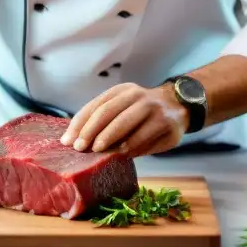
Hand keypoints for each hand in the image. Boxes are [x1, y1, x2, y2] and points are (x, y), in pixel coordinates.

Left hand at [60, 82, 187, 156]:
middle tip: (81, 147)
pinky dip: (130, 148)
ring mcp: (153, 108)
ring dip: (109, 140)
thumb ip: (103, 119)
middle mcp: (136, 95)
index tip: (68, 140)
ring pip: (125, 124)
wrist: (178, 105)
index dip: (80, 123)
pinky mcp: (165, 123)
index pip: (96, 106)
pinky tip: (121, 155)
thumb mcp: (123, 107)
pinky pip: (143, 138)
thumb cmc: (142, 112)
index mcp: (121, 91)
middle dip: (91, 131)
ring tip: (98, 152)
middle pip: (108, 112)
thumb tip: (75, 139)